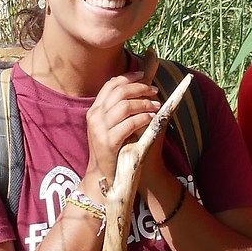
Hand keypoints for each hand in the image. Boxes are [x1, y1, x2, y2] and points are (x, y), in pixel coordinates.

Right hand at [84, 75, 169, 192]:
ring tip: (157, 106)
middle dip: (140, 88)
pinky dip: (143, 118)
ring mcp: (99, 130)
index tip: (144, 74)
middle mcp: (94, 117)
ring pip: (124, 106)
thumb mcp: (116, 124)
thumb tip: (142, 81)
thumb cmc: (116, 148)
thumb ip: (126, 105)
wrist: (105, 176)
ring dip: (144, 103)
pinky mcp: (108, 143)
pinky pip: (128, 124)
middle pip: (119, 92)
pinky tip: (152, 118)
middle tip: (155, 91)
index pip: (111, 85)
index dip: (129, 77)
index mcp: (95, 110)